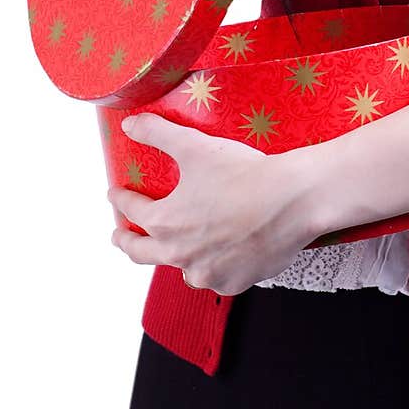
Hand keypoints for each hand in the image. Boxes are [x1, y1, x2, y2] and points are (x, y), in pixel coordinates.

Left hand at [108, 112, 320, 295]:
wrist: (292, 201)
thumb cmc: (244, 174)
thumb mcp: (194, 146)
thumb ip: (157, 133)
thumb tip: (130, 125)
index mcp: (165, 222)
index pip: (131, 211)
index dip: (121, 199)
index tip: (116, 194)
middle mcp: (180, 255)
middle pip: (141, 253)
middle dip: (126, 243)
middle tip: (119, 237)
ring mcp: (207, 273)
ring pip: (182, 269)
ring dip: (175, 257)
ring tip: (177, 247)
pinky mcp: (234, 282)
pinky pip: (216, 277)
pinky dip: (214, 267)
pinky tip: (219, 255)